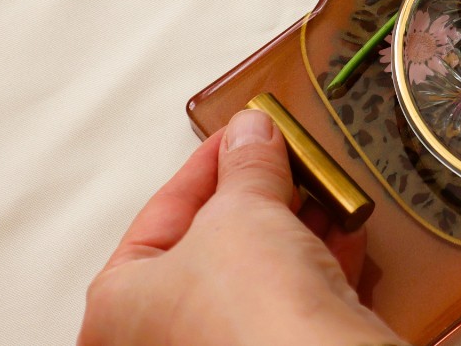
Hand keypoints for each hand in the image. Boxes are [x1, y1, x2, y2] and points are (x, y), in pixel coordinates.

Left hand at [79, 110, 405, 345]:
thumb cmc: (246, 316)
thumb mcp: (242, 210)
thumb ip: (246, 165)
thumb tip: (250, 135)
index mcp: (119, 306)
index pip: (161, 213)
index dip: (207, 164)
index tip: (237, 136)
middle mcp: (161, 335)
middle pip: (211, 243)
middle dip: (255, 195)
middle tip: (278, 157)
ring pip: (256, 274)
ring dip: (292, 226)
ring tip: (318, 186)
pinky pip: (293, 301)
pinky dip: (316, 263)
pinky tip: (341, 229)